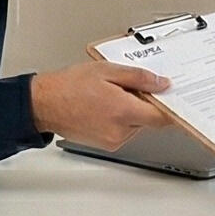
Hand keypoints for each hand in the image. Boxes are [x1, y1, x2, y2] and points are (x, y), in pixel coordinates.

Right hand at [29, 62, 171, 148]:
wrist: (45, 104)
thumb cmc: (69, 86)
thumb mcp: (107, 70)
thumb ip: (139, 77)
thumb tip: (161, 83)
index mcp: (124, 111)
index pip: (162, 116)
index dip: (169, 105)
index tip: (170, 96)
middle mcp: (121, 131)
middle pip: (149, 120)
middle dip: (144, 103)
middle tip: (128, 87)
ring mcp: (113, 140)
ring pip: (137, 126)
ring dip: (131, 112)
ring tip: (110, 96)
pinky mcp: (107, 145)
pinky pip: (124, 132)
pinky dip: (121, 120)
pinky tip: (105, 107)